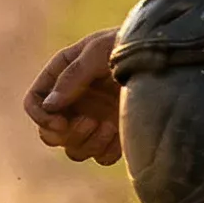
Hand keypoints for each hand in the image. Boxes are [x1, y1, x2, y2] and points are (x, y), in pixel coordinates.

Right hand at [25, 28, 123, 164]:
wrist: (169, 57)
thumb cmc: (132, 44)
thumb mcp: (98, 52)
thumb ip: (72, 76)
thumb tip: (49, 106)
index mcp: (62, 77)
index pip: (34, 102)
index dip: (40, 116)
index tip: (59, 122)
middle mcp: (74, 101)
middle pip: (49, 132)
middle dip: (63, 133)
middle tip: (88, 122)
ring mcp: (94, 120)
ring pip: (72, 149)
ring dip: (85, 143)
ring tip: (107, 126)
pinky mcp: (115, 136)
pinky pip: (99, 157)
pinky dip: (104, 151)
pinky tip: (117, 131)